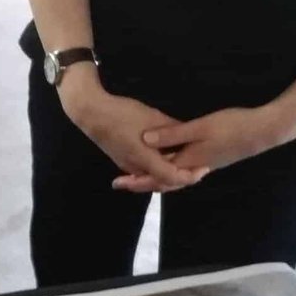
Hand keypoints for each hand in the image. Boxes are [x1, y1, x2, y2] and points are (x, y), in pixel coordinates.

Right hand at [59, 71, 207, 193]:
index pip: (172, 177)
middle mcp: (136, 168)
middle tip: (200, 168)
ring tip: (187, 162)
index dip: (190, 176)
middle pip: (163, 181)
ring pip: (153, 177)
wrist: (91, 113)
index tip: (204, 168)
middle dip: (182, 177)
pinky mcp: (123, 160)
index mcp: (144, 159)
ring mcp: (127, 166)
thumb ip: (173, 129)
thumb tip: (190, 134)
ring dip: (170, 173)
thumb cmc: (122, 114)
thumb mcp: (153, 117)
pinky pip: (145, 171)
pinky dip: (159, 168)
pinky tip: (168, 158)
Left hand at [132, 105, 295, 183]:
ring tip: (136, 174)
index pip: (157, 177)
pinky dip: (169, 169)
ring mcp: (204, 164)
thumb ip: (172, 135)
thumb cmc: (233, 126)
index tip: (119, 181)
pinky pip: (183, 168)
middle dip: (142, 182)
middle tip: (121, 182)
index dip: (137, 180)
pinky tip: (164, 160)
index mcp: (188, 162)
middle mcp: (194, 168)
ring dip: (155, 176)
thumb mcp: (200, 127)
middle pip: (163, 181)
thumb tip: (145, 139)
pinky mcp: (211, 157)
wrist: (265, 130)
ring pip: (174, 176)